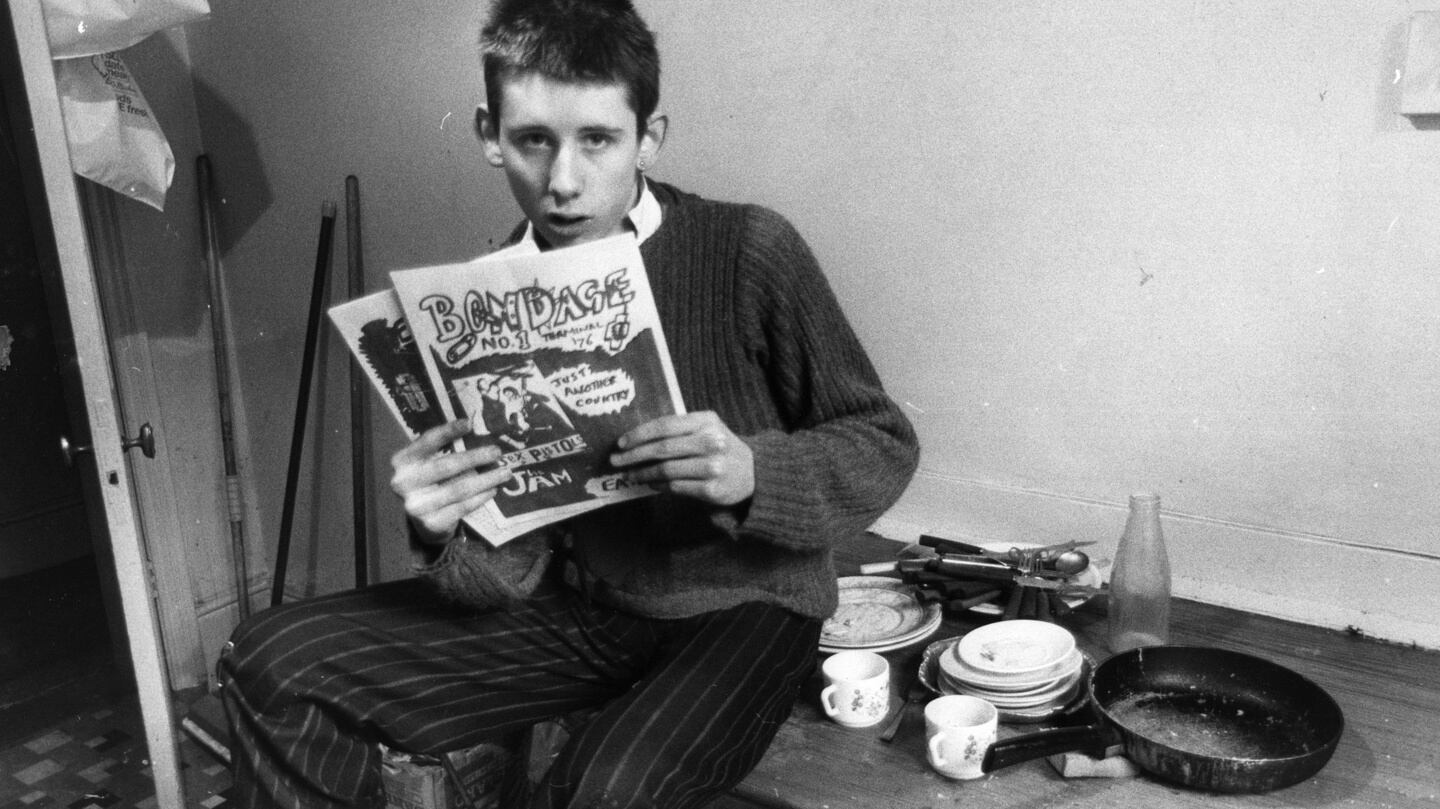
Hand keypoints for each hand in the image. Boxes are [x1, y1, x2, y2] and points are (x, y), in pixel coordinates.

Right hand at [390, 419, 512, 542]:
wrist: (421, 523)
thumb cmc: (429, 484)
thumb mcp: (427, 465)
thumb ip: (442, 451)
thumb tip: (476, 433)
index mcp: (402, 462)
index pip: (427, 442)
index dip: (448, 431)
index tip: (469, 423)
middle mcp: (403, 483)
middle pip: (446, 466)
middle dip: (475, 457)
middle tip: (497, 452)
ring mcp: (416, 505)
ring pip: (459, 488)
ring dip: (486, 479)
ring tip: (505, 472)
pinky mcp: (431, 523)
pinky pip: (462, 507)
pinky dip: (480, 497)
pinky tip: (493, 490)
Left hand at [609, 411, 753, 505]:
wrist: (754, 473)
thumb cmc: (720, 447)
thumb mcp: (706, 428)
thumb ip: (678, 429)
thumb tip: (636, 440)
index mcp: (707, 421)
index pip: (665, 425)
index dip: (639, 434)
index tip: (621, 443)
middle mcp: (711, 442)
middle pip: (662, 449)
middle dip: (634, 456)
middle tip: (616, 461)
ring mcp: (713, 467)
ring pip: (666, 470)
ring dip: (643, 474)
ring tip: (631, 475)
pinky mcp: (712, 489)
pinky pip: (676, 487)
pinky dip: (659, 486)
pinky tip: (652, 484)